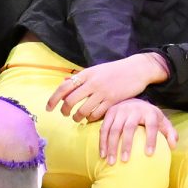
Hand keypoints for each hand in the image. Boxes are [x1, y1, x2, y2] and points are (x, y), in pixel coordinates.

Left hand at [46, 53, 168, 122]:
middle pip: (70, 101)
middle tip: (65, 114)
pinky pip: (96, 114)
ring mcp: (103, 92)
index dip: (53, 99)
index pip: (64, 87)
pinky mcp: (113, 100)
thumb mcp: (97, 69)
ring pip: (83, 110)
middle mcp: (93, 82)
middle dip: (65, 111)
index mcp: (87, 73)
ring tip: (78, 118)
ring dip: (77, 117)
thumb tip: (63, 82)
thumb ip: (81, 77)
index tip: (49, 108)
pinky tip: (91, 117)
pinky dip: (90, 118)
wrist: (138, 69)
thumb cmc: (116, 70)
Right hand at [99, 99, 177, 164]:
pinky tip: (103, 155)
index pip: (152, 125)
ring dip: (111, 146)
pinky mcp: (110, 112)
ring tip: (111, 162)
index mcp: (150, 112)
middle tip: (125, 160)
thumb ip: (169, 133)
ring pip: (114, 129)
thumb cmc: (149, 116)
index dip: (151, 139)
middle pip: (130, 127)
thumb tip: (173, 146)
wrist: (134, 100)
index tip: (149, 154)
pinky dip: (102, 142)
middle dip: (127, 144)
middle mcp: (135, 109)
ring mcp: (121, 110)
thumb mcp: (162, 121)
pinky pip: (104, 128)